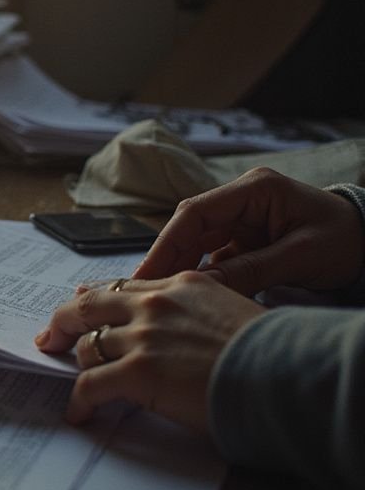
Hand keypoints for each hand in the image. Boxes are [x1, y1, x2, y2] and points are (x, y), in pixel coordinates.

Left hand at [34, 272, 263, 431]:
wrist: (285, 370)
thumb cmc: (270, 350)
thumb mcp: (231, 309)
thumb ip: (197, 309)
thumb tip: (181, 327)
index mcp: (181, 284)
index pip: (121, 288)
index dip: (94, 300)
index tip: (78, 306)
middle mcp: (155, 304)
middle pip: (87, 307)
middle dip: (63, 323)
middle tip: (51, 338)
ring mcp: (143, 336)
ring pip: (88, 347)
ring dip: (81, 368)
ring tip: (81, 386)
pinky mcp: (138, 371)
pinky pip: (90, 385)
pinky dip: (80, 401)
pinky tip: (79, 414)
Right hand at [135, 167, 363, 295]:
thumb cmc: (347, 242)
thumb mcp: (300, 257)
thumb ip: (250, 271)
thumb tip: (200, 289)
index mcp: (256, 190)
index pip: (195, 213)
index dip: (165, 244)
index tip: (146, 275)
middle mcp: (242, 199)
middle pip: (189, 229)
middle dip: (167, 260)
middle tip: (144, 293)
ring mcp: (243, 219)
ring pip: (197, 244)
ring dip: (181, 270)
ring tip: (161, 299)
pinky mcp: (245, 239)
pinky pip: (214, 258)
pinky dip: (202, 278)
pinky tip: (189, 298)